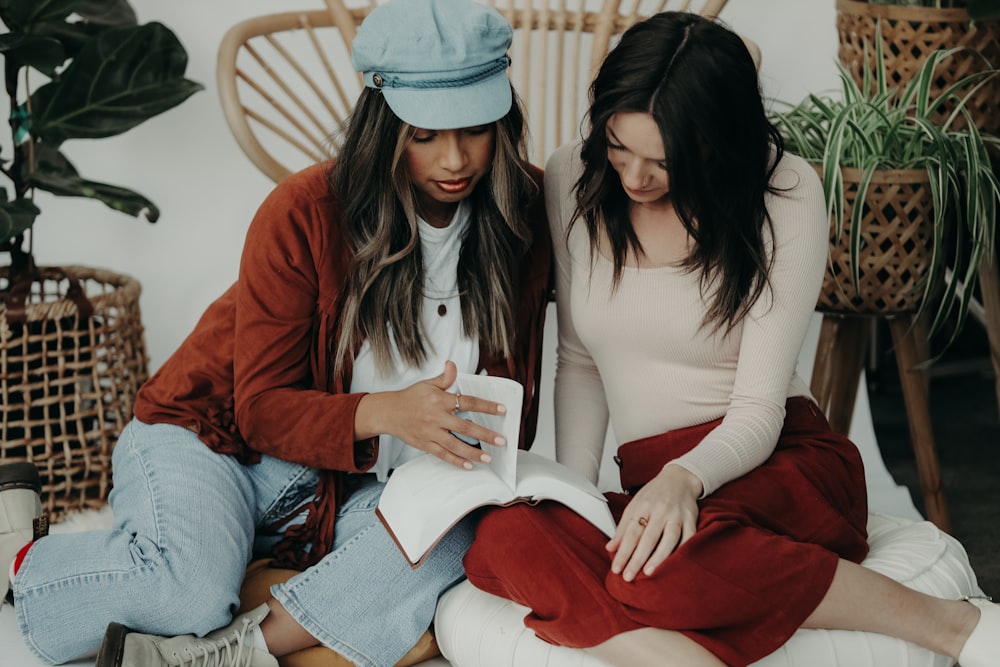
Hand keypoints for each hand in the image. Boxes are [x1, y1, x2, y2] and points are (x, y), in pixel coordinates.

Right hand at [355, 361, 507, 469]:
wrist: (388, 412)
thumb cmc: (410, 398)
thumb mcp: (427, 384)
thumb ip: (444, 378)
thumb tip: (453, 365)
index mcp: (440, 400)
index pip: (468, 402)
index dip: (486, 406)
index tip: (502, 410)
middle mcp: (437, 417)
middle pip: (465, 427)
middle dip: (485, 435)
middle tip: (501, 440)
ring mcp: (431, 433)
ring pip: (455, 445)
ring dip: (473, 453)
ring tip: (488, 458)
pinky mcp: (425, 444)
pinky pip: (442, 454)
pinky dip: (455, 461)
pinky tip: (468, 465)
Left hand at [607, 464, 701, 581]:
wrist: (679, 478)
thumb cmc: (655, 494)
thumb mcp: (634, 505)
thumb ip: (623, 528)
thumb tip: (610, 548)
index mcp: (643, 506)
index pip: (630, 533)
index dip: (622, 552)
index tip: (616, 568)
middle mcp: (660, 510)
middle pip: (648, 538)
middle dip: (637, 559)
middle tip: (628, 576)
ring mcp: (677, 515)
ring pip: (669, 538)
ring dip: (658, 557)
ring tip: (648, 572)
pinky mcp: (691, 519)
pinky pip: (688, 537)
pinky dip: (682, 551)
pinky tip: (674, 563)